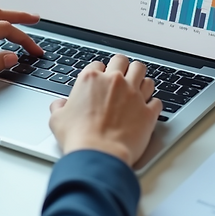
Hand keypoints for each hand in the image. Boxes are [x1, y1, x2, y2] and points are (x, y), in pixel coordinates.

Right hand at [48, 55, 162, 166]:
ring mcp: (134, 95)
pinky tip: (147, 109)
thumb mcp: (57, 119)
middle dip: (122, 67)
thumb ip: (59, 107)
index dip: (98, 73)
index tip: (99, 82)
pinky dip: (153, 104)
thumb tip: (60, 105)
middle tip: (120, 77)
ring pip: (144, 75)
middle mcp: (115, 82)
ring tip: (137, 89)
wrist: (99, 154)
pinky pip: (157, 101)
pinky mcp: (148, 112)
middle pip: (123, 61)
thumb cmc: (78, 137)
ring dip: (140, 81)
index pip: (98, 64)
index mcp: (91, 79)